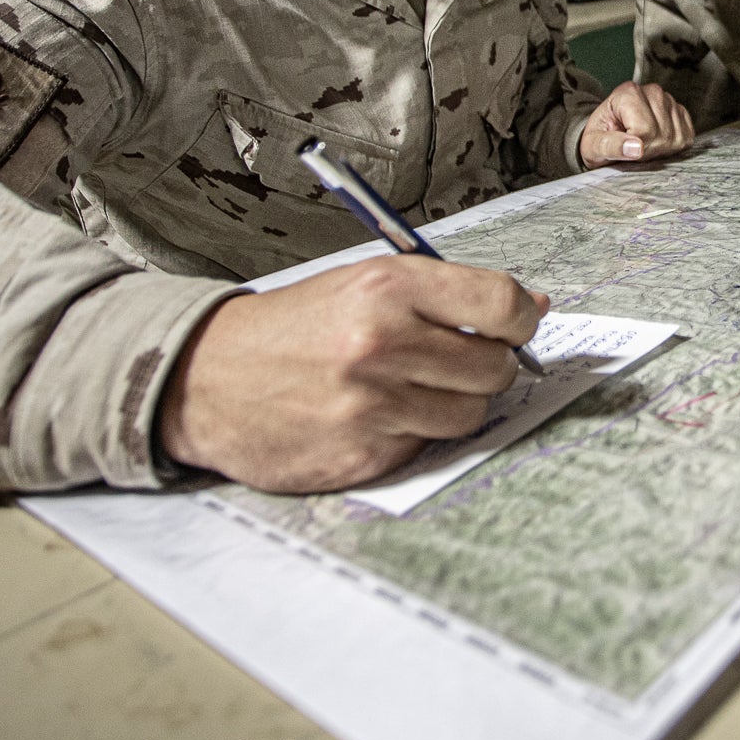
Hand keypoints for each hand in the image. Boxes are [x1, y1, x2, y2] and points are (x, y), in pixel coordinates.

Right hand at [159, 256, 547, 492]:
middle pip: (496, 367)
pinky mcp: (360, 455)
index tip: (514, 326)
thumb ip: (448, 294)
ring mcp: (371, 405)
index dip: (519, 319)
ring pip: (470, 415)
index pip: (502, 304)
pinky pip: (425, 448)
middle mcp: (382, 343)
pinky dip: (413, 435)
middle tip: (454, 361)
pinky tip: (376, 417)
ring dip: (454, 404)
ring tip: (412, 389)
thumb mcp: (364, 283)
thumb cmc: (293, 328)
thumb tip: (534, 307)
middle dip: (488, 366)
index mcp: (387, 287)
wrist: (206, 378)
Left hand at [579, 80, 694, 166]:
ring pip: (675, 137)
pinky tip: (656, 141)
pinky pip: (686, 138)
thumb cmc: (599, 139)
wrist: (608, 133)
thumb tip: (636, 148)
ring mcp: (670, 100)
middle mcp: (652, 91)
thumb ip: (610, 146)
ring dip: (660, 150)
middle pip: (662, 134)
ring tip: (642, 144)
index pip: (645, 130)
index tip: (623, 146)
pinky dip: (673, 147)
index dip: (635, 148)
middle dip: (648, 150)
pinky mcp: (682, 113)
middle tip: (631, 148)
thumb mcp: (593, 146)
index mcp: (628, 92)